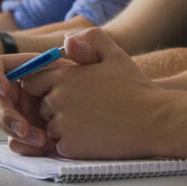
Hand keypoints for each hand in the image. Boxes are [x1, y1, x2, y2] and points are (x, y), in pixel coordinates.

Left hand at [0, 28, 161, 158]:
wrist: (154, 120)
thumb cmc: (135, 87)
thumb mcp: (115, 54)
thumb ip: (90, 39)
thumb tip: (66, 39)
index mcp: (65, 76)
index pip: (32, 80)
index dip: (46, 85)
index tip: (66, 89)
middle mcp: (58, 100)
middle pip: (41, 106)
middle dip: (56, 107)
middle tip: (87, 106)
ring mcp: (63, 125)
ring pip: (50, 127)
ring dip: (64, 126)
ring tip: (94, 121)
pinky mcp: (70, 147)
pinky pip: (60, 146)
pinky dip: (74, 143)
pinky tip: (95, 135)